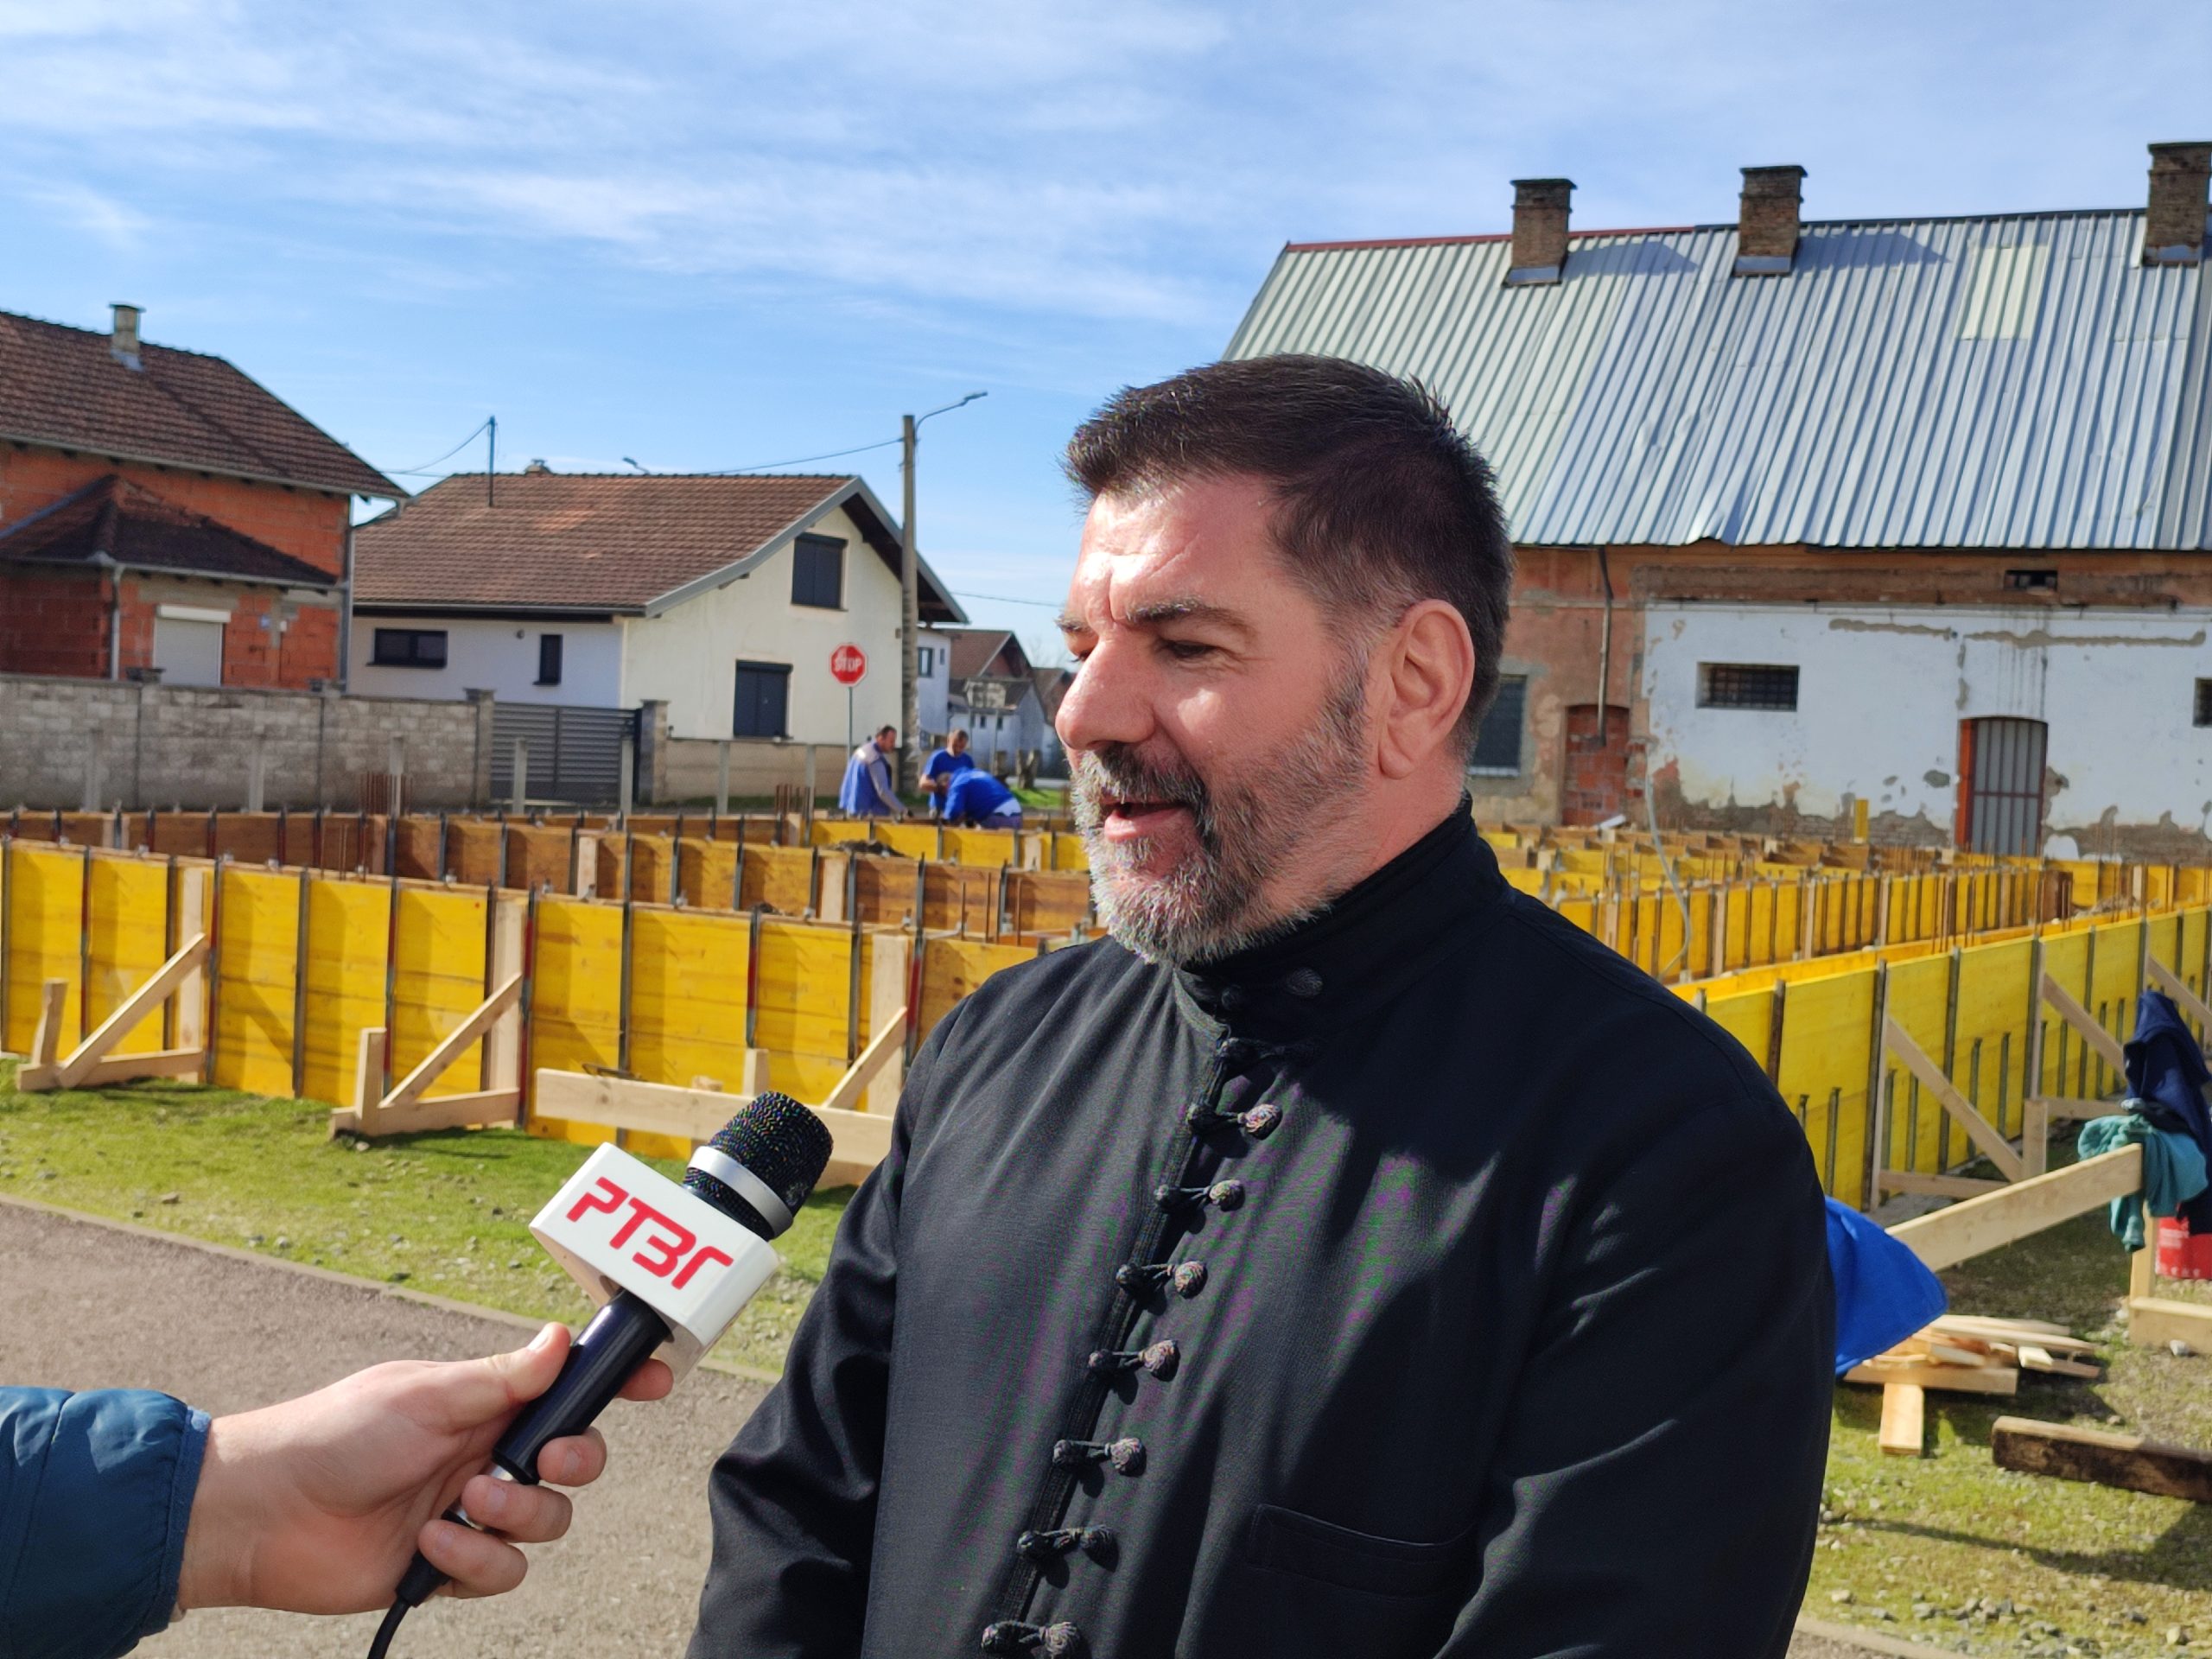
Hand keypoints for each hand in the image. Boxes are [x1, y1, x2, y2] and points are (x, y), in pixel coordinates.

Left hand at [178, 1322, 672, 1611]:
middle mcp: (488, 1454)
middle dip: (574, 1464)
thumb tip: (562, 1337)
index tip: (655, 1381)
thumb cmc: (335, 1434)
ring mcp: (472, 1512)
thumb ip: (502, 1378)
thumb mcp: (426, 1394)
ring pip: (549, 1523)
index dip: (617, 1384)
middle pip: (577, 1463)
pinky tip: (430, 1545)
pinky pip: (504, 1572)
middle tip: (541, 1462)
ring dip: (515, 1516)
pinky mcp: (450, 1566)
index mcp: (486, 1403)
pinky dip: (474, 1560)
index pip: (568, 1389)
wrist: (265, 1516)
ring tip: (463, 1505)